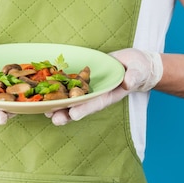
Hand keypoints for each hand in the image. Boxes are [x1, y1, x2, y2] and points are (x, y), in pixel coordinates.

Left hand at [46, 48, 162, 125]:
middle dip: (66, 113)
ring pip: (71, 100)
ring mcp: (88, 89)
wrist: (132, 64)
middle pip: (80, 107)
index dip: (85, 109)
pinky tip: (45, 94)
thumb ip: (134, 77)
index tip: (74, 115)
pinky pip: (69, 86)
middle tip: (53, 118)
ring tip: (45, 111)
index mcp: (109, 95)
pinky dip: (57, 91)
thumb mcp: (138, 71)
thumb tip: (128, 83)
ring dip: (58, 106)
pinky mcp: (83, 80)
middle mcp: (96, 95)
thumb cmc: (138, 69)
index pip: (96, 104)